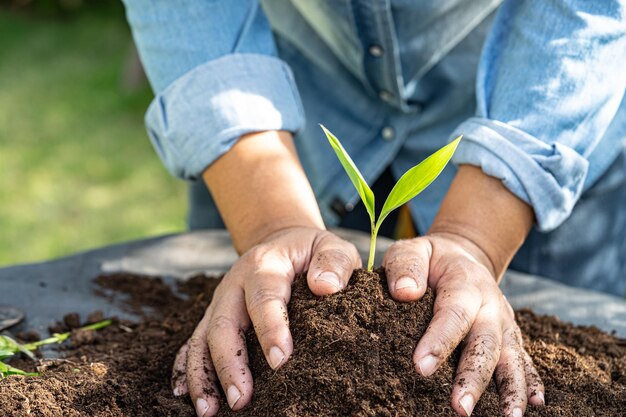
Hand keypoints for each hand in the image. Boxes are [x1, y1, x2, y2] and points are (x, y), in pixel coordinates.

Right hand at [170, 226, 360, 415]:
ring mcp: (220, 302)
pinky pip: (193, 342)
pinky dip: (186, 367)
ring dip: (203, 374)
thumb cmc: (310, 251)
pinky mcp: (214, 316)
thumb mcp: (331, 247)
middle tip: (241, 400)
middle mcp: (234, 285)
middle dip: (229, 364)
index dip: (270, 329)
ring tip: (208, 411)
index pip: (264, 298)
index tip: (280, 361)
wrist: (281, 242)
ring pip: (202, 338)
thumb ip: (334, 262)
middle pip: (224, 324)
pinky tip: (185, 394)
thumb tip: (326, 287)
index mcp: (264, 266)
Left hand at [383, 232, 544, 416]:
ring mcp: (503, 322)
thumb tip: (404, 292)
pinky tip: (534, 404)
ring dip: (510, 388)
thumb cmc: (430, 259)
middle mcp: (490, 304)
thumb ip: (405, 266)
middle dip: (473, 377)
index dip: (439, 340)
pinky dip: (530, 380)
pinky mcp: (510, 336)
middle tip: (460, 408)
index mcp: (465, 282)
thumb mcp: (412, 250)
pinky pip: (524, 359)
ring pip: (510, 357)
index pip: (453, 313)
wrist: (462, 255)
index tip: (421, 367)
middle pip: (485, 343)